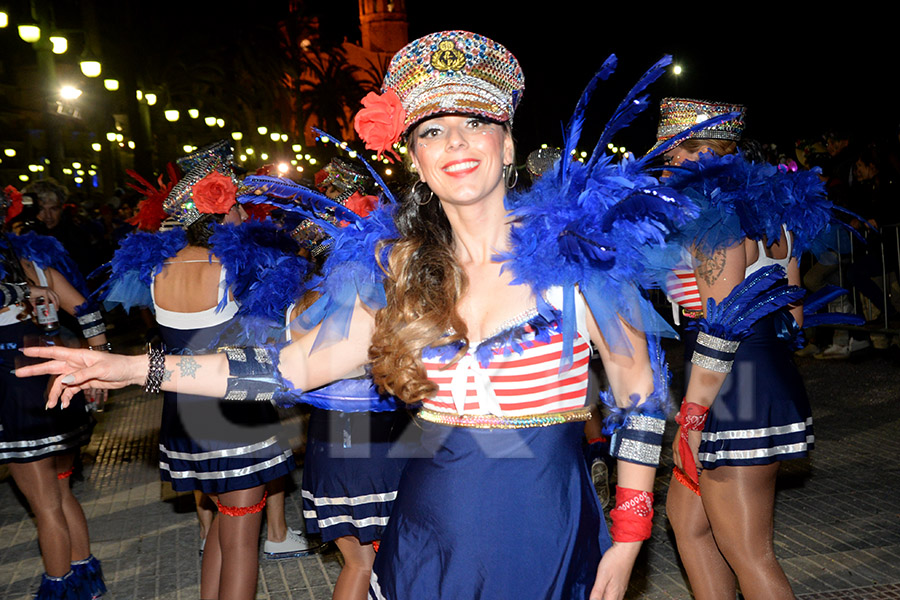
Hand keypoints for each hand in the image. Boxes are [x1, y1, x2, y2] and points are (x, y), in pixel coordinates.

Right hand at [16, 346, 144, 408]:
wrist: (129, 373)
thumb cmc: (117, 365)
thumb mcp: (100, 370)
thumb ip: (82, 375)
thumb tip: (64, 381)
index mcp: (78, 356)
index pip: (55, 352)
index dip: (39, 352)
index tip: (25, 351)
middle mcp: (75, 364)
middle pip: (51, 367)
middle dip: (35, 370)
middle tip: (19, 374)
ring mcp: (78, 374)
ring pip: (60, 383)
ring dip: (54, 394)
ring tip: (50, 405)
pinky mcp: (83, 383)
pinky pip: (70, 391)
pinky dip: (65, 398)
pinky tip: (63, 405)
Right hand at [27, 285, 59, 309]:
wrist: (25, 290)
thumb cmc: (29, 294)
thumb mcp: (34, 301)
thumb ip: (36, 306)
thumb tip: (36, 313)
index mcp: (48, 290)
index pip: (55, 296)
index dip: (57, 301)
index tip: (57, 307)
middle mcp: (48, 289)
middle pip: (56, 297)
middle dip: (57, 304)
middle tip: (57, 309)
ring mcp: (47, 290)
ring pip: (53, 298)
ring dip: (55, 304)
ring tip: (55, 309)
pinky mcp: (44, 291)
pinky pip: (47, 299)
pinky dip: (47, 304)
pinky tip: (47, 308)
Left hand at [590, 541, 640, 599]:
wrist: (626, 550)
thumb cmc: (614, 560)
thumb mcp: (602, 575)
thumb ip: (597, 591)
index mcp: (614, 593)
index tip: (592, 598)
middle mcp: (619, 593)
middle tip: (594, 596)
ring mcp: (622, 588)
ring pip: (613, 599)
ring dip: (606, 598)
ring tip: (597, 595)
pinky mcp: (622, 582)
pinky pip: (616, 594)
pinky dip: (609, 595)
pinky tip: (605, 590)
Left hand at [672, 426, 702, 479]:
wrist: (691, 423)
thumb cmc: (688, 430)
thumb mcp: (683, 440)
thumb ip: (684, 448)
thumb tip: (689, 455)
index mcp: (675, 447)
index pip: (676, 461)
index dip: (681, 467)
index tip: (686, 472)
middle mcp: (677, 450)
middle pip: (681, 465)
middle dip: (686, 471)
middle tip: (692, 475)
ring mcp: (684, 451)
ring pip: (687, 465)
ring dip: (692, 470)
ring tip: (697, 473)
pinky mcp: (692, 450)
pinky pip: (694, 461)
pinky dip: (698, 466)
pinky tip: (701, 467)